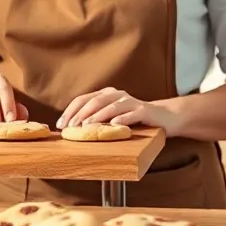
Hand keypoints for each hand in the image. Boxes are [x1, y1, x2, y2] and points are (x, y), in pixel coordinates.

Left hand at [56, 87, 179, 135]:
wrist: (164, 117)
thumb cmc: (134, 119)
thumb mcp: (113, 117)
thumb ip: (97, 119)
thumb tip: (72, 130)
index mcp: (106, 94)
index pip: (83, 99)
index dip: (70, 111)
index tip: (60, 124)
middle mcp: (117, 95)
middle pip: (94, 101)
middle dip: (80, 114)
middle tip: (70, 127)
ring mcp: (131, 102)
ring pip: (111, 107)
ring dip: (97, 117)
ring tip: (86, 126)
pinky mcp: (143, 111)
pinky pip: (130, 114)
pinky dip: (121, 119)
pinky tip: (114, 125)